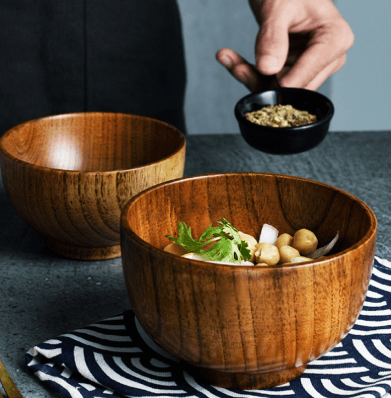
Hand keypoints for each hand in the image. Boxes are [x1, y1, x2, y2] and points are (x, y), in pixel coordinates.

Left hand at [216, 0, 353, 90]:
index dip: (279, 82)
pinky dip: (249, 73)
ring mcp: (312, 67)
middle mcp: (329, 58)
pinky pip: (270, 83)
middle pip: (293, 87)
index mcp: (335, 39)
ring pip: (279, 89)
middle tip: (234, 64)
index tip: (254, 72)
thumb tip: (268, 70)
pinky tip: (229, 58)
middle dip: (260, 80)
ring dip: (250, 77)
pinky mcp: (295, 72)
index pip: (306, 76)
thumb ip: (272, 38)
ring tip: (226, 56)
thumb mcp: (277, 8)